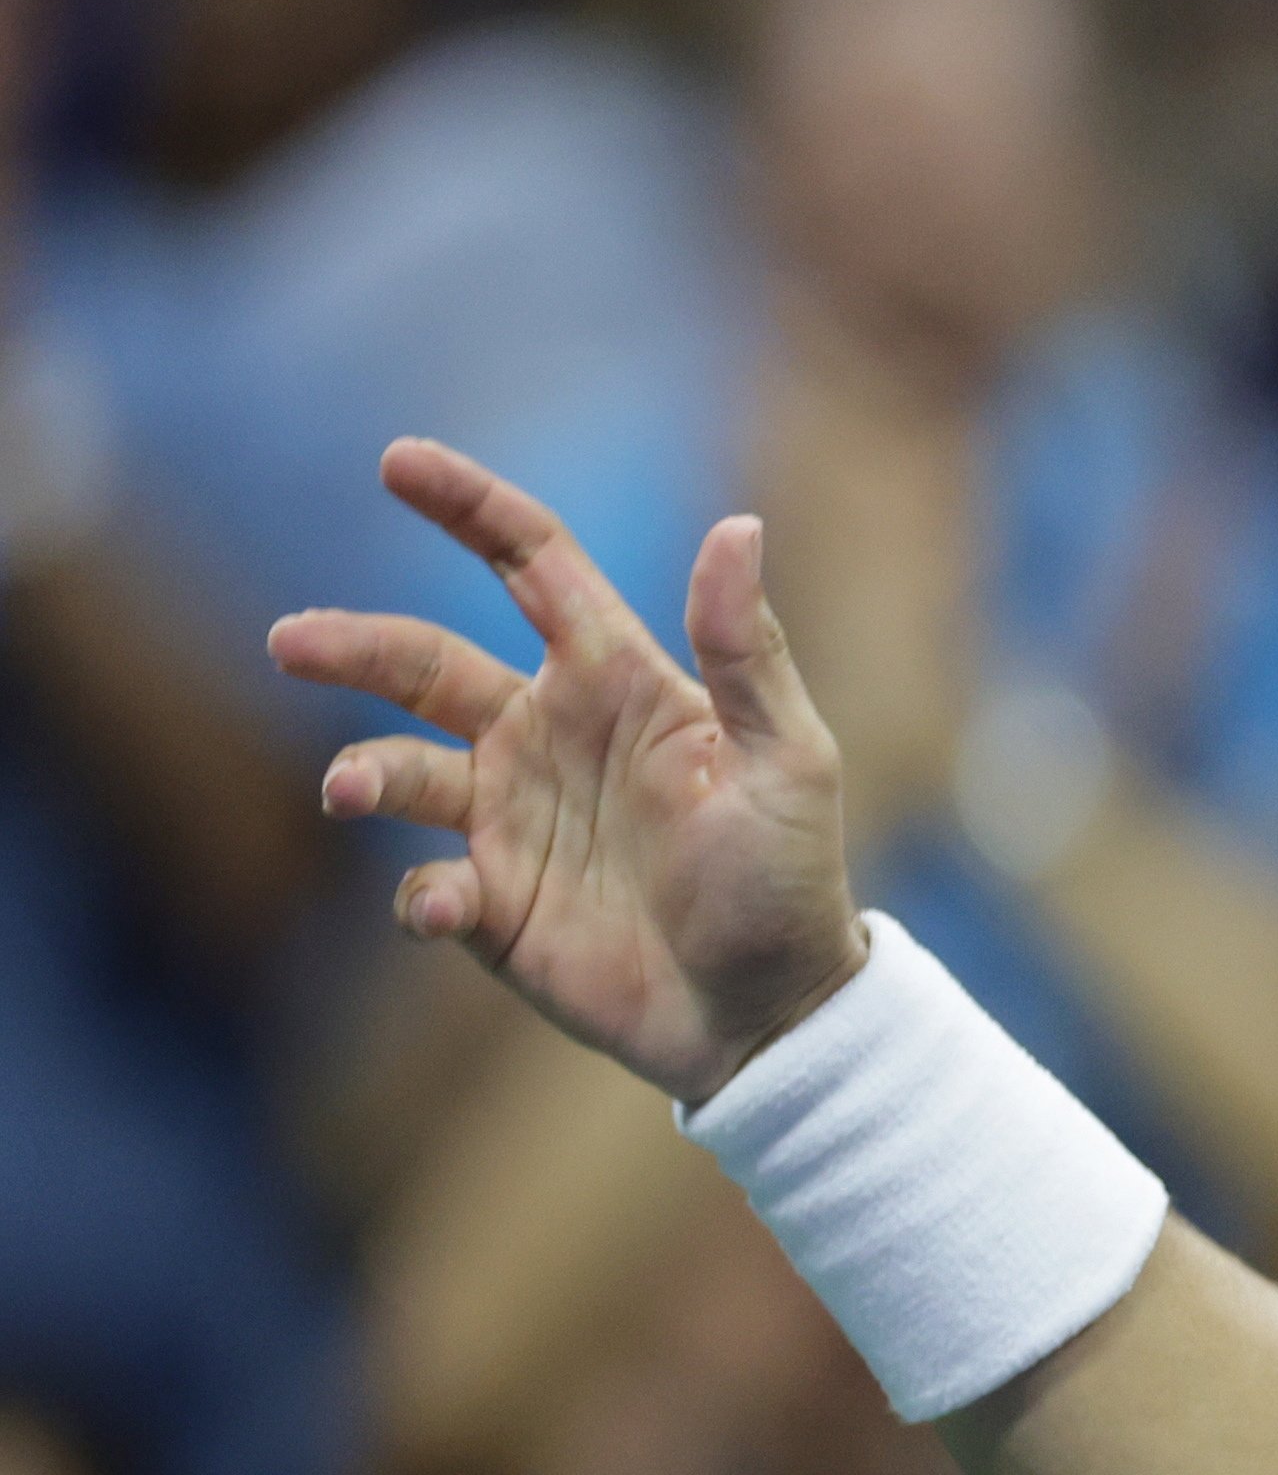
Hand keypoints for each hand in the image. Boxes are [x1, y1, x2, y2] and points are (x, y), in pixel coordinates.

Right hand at [279, 441, 863, 1104]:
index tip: (397, 459)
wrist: (772, 1015)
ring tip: (352, 790)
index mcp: (618, 682)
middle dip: (354, 645)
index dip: (468, 507)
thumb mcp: (786, 760)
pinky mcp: (490, 905)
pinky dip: (420, 891)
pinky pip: (423, 883)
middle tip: (291, 642)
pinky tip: (450, 906)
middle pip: (425, 663)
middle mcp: (547, 737)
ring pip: (399, 769)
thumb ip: (747, 651)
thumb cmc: (790, 880)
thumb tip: (736, 524)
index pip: (532, 567)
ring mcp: (509, 820)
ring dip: (363, 773)